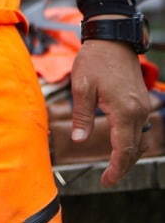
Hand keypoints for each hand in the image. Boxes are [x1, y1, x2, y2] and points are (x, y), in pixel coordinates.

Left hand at [69, 31, 152, 186]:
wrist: (112, 40)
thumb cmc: (94, 61)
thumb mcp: (81, 87)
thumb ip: (81, 116)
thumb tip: (79, 140)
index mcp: (124, 111)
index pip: (124, 149)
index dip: (116, 168)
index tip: (107, 181)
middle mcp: (139, 112)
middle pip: (134, 148)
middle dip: (122, 166)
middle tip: (107, 179)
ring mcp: (143, 107)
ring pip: (138, 139)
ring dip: (127, 154)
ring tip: (111, 166)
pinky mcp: (141, 102)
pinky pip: (138, 128)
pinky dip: (130, 141)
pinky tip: (119, 145)